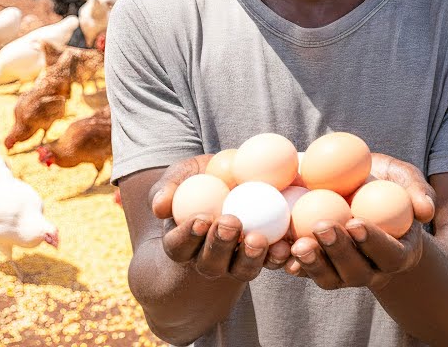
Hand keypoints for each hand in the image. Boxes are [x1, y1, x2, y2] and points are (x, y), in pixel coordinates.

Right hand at [149, 155, 292, 280]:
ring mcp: (236, 262)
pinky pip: (271, 262)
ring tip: (258, 239)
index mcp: (182, 242)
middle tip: (231, 222)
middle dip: (220, 246)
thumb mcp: (180, 177)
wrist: (229, 181)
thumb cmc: (199, 178)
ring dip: (250, 258)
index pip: (179, 246)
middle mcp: (207, 259)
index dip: (188, 236)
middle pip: (211, 263)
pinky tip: (287, 245)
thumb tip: (159, 206)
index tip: (200, 218)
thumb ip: (167, 189)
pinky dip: (279, 257)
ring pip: (242, 270)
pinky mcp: (263, 256)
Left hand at [285, 153, 435, 289]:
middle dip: (338, 252)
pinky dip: (288, 262)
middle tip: (322, 227)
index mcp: (397, 253)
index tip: (356, 222)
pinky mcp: (316, 267)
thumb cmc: (385, 186)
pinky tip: (277, 247)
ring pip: (327, 278)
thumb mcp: (403, 180)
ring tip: (296, 244)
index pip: (389, 254)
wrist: (358, 195)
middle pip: (356, 272)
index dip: (373, 242)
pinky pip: (302, 271)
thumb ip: (417, 189)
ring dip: (311, 264)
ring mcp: (341, 273)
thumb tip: (425, 210)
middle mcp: (371, 270)